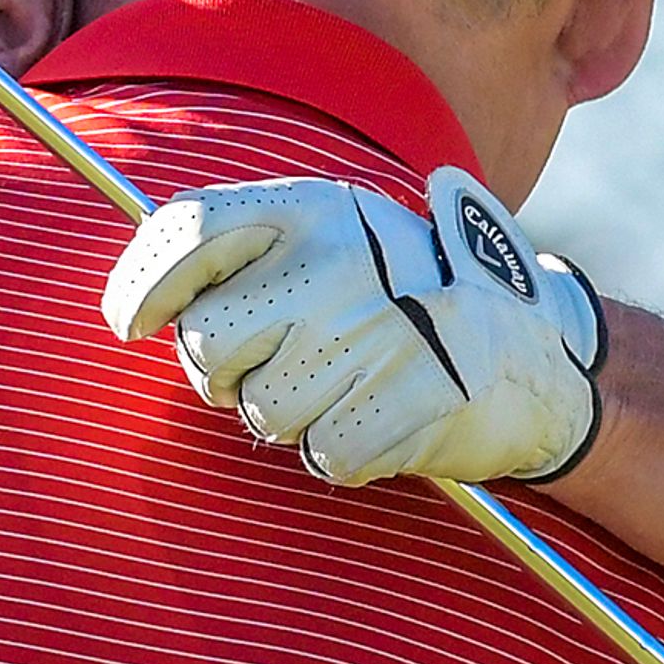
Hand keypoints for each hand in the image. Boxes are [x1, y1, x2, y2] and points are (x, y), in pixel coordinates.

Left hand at [100, 166, 608, 484]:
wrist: (534, 353)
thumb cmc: (404, 297)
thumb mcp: (333, 239)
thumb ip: (245, 252)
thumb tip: (138, 298)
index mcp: (313, 208)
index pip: (187, 232)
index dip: (139, 286)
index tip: (129, 325)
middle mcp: (341, 260)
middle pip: (206, 344)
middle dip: (223, 373)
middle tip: (275, 367)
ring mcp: (380, 330)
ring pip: (263, 412)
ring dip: (295, 416)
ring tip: (348, 386)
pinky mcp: (415, 401)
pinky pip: (324, 456)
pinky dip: (343, 453)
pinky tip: (380, 417)